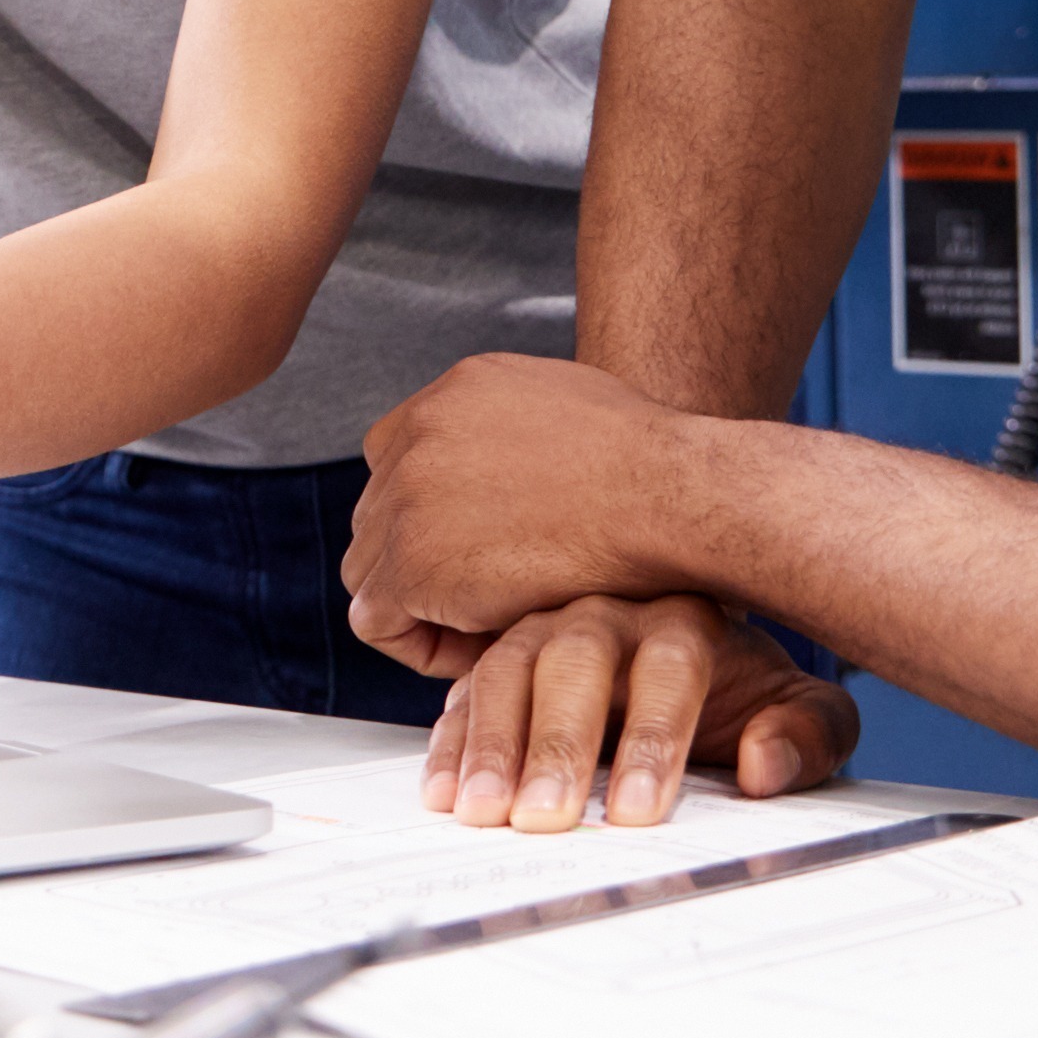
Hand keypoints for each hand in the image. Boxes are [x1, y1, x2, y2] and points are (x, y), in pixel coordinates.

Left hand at [344, 351, 713, 667]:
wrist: (666, 494)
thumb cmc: (652, 469)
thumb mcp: (571, 408)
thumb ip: (516, 431)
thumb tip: (511, 472)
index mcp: (456, 391)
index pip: (395, 455)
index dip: (428, 512)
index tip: (475, 548)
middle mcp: (420, 432)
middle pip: (378, 514)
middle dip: (423, 559)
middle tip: (488, 597)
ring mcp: (408, 493)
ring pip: (371, 567)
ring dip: (422, 602)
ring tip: (493, 625)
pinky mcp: (412, 560)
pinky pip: (378, 619)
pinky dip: (422, 643)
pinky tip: (484, 646)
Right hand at [419, 595, 857, 828]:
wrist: (705, 674)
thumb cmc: (751, 697)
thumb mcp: (804, 715)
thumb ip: (806, 735)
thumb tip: (764, 764)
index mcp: (686, 617)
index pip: (669, 664)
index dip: (653, 738)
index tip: (641, 813)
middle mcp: (609, 613)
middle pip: (572, 660)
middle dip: (557, 742)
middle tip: (547, 817)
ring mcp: (545, 630)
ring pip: (506, 668)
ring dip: (493, 744)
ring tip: (486, 813)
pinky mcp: (499, 662)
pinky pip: (463, 693)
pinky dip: (452, 743)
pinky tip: (445, 792)